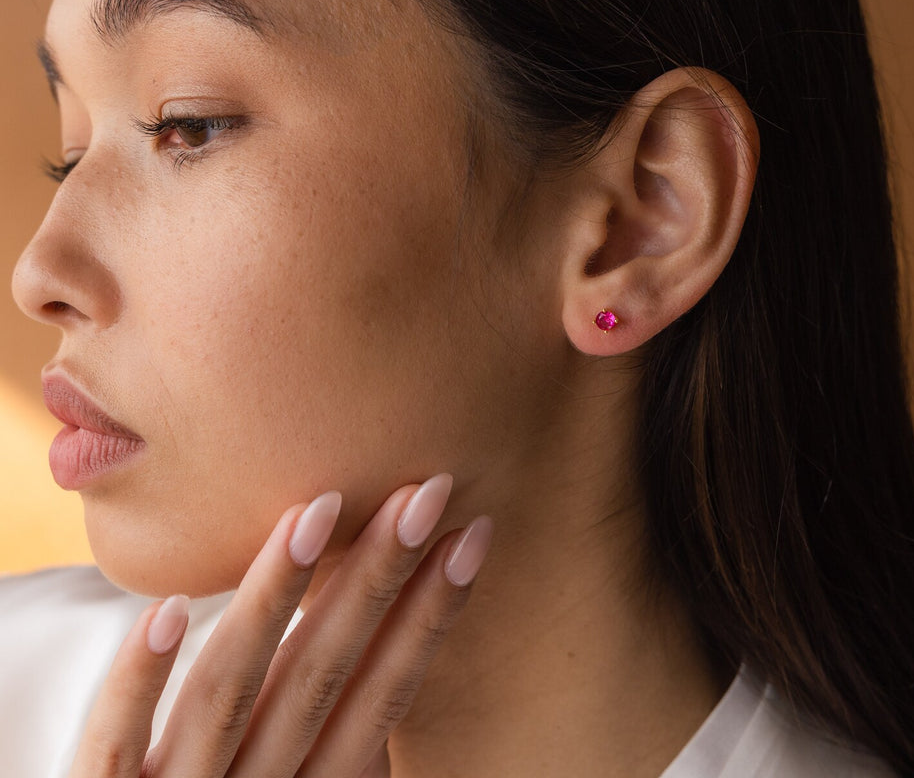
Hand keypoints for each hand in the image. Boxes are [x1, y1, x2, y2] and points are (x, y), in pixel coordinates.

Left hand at [69, 475, 492, 776]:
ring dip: (276, 595)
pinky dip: (141, 681)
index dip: (432, 616)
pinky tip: (168, 608)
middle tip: (424, 493)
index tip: (471, 535)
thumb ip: (335, 748)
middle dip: (377, 579)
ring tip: (317, 508)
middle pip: (323, 674)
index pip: (384, 695)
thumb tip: (391, 658)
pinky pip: (115, 746)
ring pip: (231, 689)